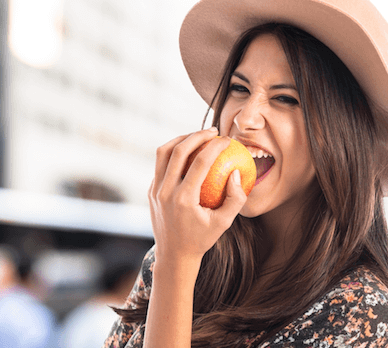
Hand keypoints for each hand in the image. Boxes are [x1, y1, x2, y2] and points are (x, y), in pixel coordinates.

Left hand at [148, 128, 248, 263]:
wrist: (173, 255)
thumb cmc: (202, 239)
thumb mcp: (224, 223)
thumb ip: (236, 199)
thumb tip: (237, 173)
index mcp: (183, 199)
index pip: (201, 163)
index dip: (216, 146)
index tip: (227, 140)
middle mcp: (165, 192)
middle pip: (179, 151)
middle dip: (198, 135)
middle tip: (213, 132)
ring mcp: (155, 190)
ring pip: (164, 152)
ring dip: (182, 139)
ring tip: (199, 136)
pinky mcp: (151, 191)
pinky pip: (161, 164)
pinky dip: (174, 153)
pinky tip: (189, 152)